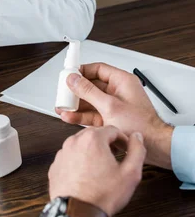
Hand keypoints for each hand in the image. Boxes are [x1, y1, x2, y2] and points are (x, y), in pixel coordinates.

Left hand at [48, 125, 145, 216]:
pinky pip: (69, 158)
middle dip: (106, 143)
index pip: (112, 130)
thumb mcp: (130, 174)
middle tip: (115, 158)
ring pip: (81, 145)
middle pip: (94, 135)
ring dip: (91, 152)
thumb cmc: (103, 195)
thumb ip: (137, 150)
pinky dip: (78, 162)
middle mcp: (74, 141)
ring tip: (101, 169)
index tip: (125, 150)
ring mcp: (62, 153)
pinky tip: (86, 176)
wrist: (78, 214)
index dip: (122, 139)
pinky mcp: (55, 166)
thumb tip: (137, 137)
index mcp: (92, 139)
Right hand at [57, 63, 173, 168]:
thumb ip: (89, 92)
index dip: (82, 70)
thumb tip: (74, 80)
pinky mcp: (110, 119)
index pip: (98, 69)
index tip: (69, 74)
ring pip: (90, 101)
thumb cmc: (142, 126)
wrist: (154, 147)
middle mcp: (118, 92)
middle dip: (75, 90)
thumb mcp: (110, 106)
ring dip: (76, 104)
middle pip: (91, 85)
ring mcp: (114, 106)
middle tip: (63, 92)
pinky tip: (70, 117)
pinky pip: (92, 114)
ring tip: (62, 106)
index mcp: (122, 81)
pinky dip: (81, 115)